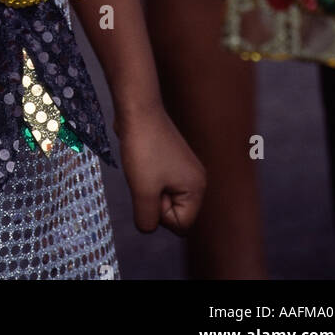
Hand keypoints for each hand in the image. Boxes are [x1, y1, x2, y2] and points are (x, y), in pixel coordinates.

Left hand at [116, 106, 205, 235]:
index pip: (180, 225)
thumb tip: (147, 226)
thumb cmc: (142, 148)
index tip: (151, 188)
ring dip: (146, 188)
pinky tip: (141, 159)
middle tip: (146, 176)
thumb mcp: (142, 191)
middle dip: (153, 201)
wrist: (138, 109)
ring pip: (161, 197)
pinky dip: (144, 176)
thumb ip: (147, 219)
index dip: (160, 214)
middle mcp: (196, 179)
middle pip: (172, 213)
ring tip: (142, 166)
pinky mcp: (169, 160)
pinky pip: (156, 182)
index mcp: (197, 188)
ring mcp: (183, 168)